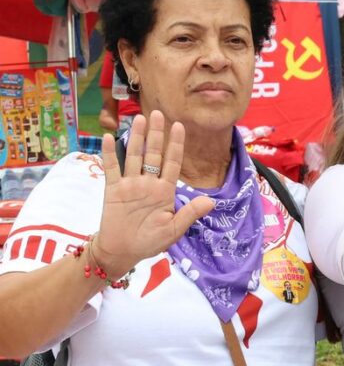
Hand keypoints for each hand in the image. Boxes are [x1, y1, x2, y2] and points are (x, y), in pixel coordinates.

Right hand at [96, 111, 213, 277]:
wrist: (122, 252)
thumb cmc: (150, 242)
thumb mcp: (173, 230)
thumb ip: (189, 214)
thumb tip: (211, 202)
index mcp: (165, 191)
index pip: (172, 163)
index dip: (176, 145)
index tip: (179, 126)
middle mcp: (148, 184)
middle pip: (153, 154)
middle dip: (156, 134)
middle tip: (158, 113)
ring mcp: (130, 185)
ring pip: (134, 156)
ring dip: (136, 138)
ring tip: (138, 118)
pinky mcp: (113, 190)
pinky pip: (111, 169)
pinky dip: (110, 154)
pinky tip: (110, 138)